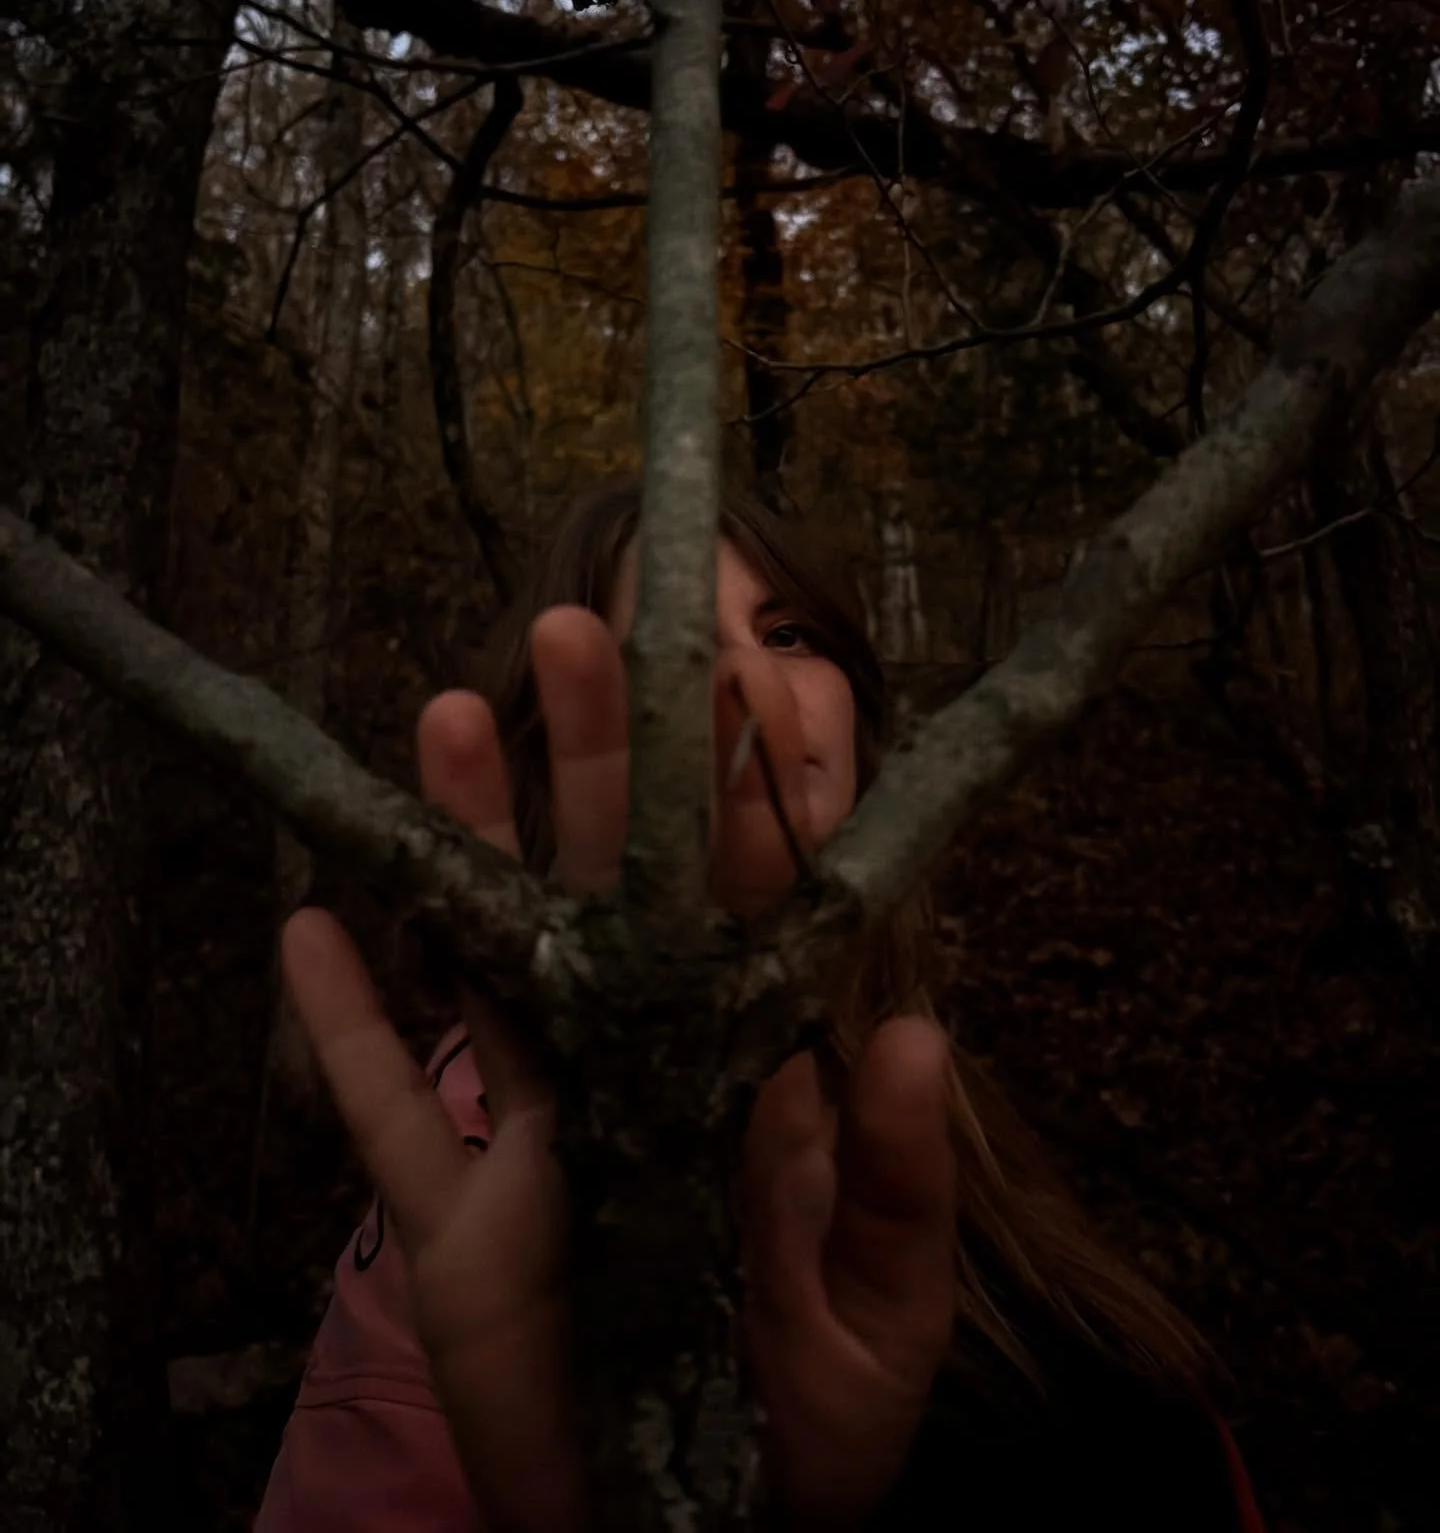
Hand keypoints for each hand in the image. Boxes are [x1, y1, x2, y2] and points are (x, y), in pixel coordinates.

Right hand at [284, 604, 957, 1526]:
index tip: (742, 667)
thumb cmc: (815, 1421)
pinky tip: (307, 925)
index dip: (743, 790)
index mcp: (742, 1073)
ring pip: (490, 962)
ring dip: (464, 843)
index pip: (744, 905)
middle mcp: (632, 1072)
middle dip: (594, 765)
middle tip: (576, 629)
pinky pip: (388, 1116)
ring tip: (445, 716)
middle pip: (604, 892)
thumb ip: (892, 1180)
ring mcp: (537, 1140)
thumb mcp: (884, 1310)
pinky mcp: (455, 1229)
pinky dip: (342, 1030)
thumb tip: (910, 1034)